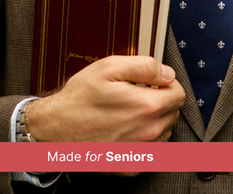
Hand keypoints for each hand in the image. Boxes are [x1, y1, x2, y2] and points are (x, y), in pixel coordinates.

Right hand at [25, 56, 184, 141]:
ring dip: (155, 120)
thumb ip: (145, 66)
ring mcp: (140, 151)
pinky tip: (127, 130)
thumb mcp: (110, 67)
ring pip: (164, 131)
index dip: (168, 84)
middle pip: (173, 113)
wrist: (53, 129)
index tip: (155, 83)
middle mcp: (148, 132)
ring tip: (132, 112)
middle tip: (139, 95)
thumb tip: (168, 73)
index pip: (179, 94)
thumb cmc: (79, 98)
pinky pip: (152, 151)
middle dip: (162, 101)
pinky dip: (145, 139)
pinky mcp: (130, 165)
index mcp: (147, 106)